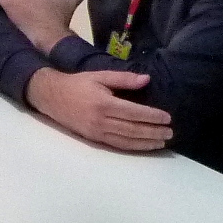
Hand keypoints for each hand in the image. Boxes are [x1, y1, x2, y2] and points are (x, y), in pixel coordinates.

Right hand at [25, 68, 171, 151]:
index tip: (167, 117)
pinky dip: (133, 147)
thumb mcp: (100, 76)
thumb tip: (146, 80)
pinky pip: (117, 145)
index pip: (133, 112)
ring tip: (162, 142)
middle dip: (153, 132)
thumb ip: (123, 78)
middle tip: (170, 132)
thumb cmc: (78, 84)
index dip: (151, 116)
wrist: (52, 97)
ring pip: (126, 140)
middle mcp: (101, 120)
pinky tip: (144, 146)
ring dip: (146, 142)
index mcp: (103, 103)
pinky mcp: (94, 139)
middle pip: (132, 129)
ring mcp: (97, 132)